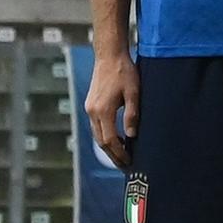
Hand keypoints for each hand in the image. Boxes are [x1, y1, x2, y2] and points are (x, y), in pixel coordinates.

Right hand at [83, 51, 139, 167]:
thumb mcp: (134, 93)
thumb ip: (132, 114)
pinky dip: (105, 136)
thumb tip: (131, 136)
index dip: (119, 153)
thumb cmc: (125, 72)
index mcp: (103, 110)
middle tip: (125, 165)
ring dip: (108, 147)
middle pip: (101, 141)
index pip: (109, 140)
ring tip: (122, 156)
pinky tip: (116, 139)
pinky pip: (96, 126)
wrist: (109, 56)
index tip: (129, 162)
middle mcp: (92, 112)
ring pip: (97, 135)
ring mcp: (89, 108)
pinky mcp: (90, 105)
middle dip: (113, 155)